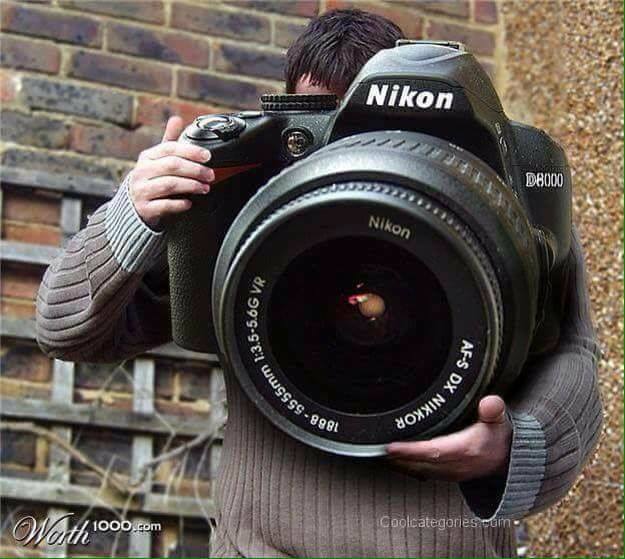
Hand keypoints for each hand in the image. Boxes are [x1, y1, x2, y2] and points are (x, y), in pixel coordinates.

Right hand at [128, 116, 214, 228]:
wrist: (132, 207)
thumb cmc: (150, 180)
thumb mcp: (156, 160)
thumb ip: (168, 142)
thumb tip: (176, 118)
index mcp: (147, 157)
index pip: (170, 149)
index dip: (190, 151)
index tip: (207, 156)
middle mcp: (142, 172)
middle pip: (172, 166)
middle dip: (195, 169)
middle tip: (210, 175)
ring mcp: (142, 190)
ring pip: (169, 185)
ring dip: (191, 185)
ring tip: (204, 188)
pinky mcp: (144, 208)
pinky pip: (164, 205)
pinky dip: (178, 204)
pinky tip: (189, 202)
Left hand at [386, 395, 511, 481]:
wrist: (509, 459)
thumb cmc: (498, 435)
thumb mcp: (500, 421)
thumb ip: (494, 411)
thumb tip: (490, 403)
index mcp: (467, 450)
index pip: (434, 452)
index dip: (411, 451)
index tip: (391, 447)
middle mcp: (457, 465)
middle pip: (420, 463)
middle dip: (397, 458)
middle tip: (374, 449)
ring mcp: (451, 473)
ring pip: (420, 470)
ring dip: (399, 464)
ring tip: (379, 454)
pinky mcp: (448, 475)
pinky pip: (424, 472)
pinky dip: (408, 467)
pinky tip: (395, 461)